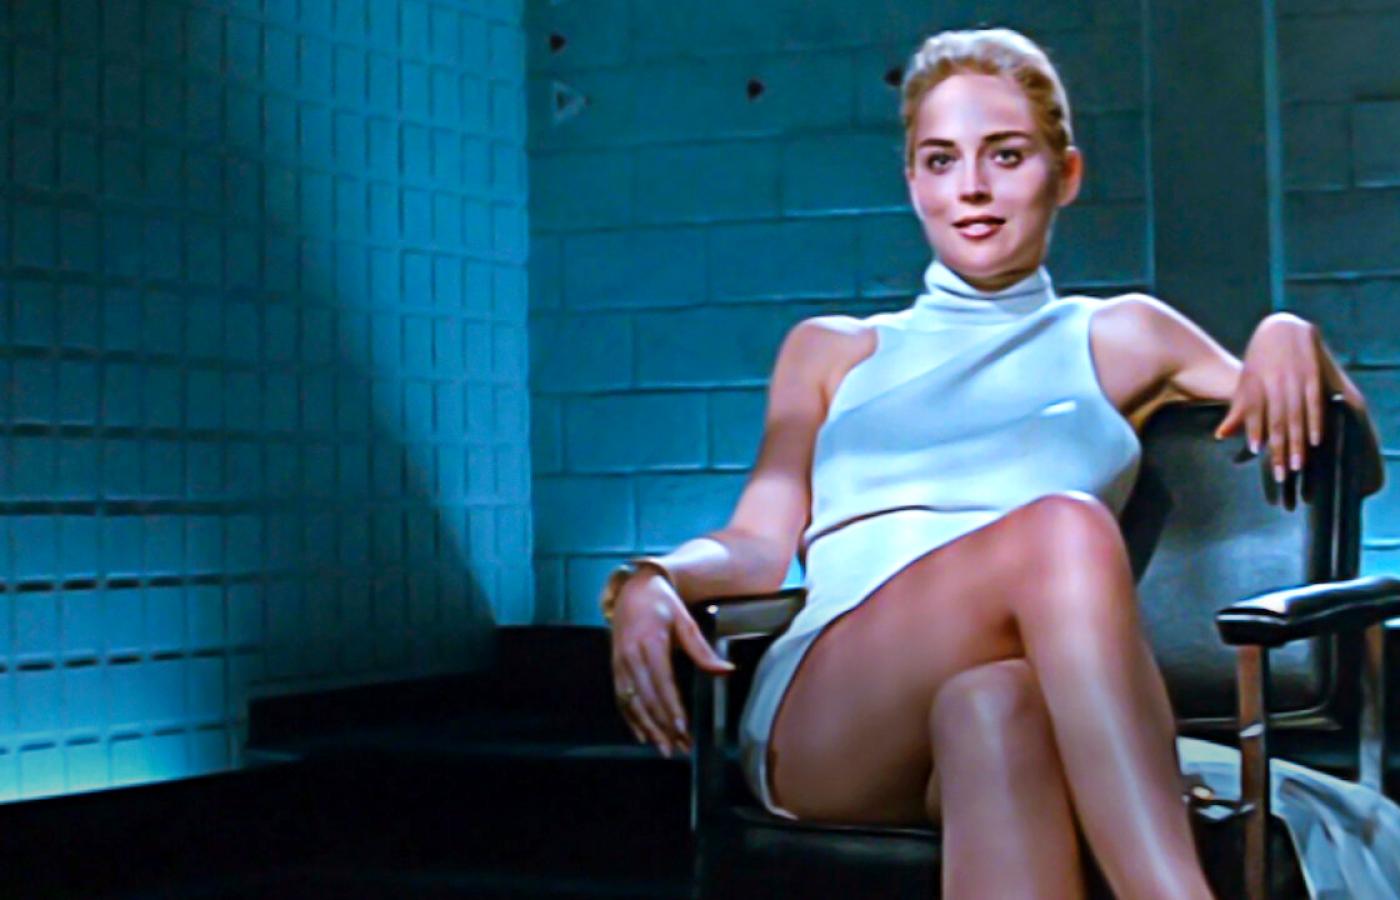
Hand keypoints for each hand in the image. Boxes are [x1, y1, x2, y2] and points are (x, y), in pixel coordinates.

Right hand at [609, 571, 735, 757]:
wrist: (632, 589)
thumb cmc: (662, 603)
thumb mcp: (685, 620)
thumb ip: (702, 649)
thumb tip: (727, 670)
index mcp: (650, 642)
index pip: (662, 683)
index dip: (672, 709)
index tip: (683, 730)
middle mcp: (631, 655)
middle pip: (648, 699)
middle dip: (663, 726)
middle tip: (679, 748)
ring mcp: (620, 663)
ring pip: (633, 703)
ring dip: (648, 728)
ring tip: (663, 748)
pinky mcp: (615, 667)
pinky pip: (621, 698)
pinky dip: (631, 719)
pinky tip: (642, 735)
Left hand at [1214, 314, 1326, 484]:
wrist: (1282, 328)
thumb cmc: (1259, 361)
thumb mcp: (1245, 382)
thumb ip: (1238, 410)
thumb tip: (1221, 436)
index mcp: (1254, 384)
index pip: (1255, 412)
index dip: (1256, 431)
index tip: (1257, 452)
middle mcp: (1274, 383)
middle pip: (1276, 420)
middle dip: (1279, 448)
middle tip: (1281, 474)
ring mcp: (1294, 379)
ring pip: (1296, 416)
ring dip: (1297, 442)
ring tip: (1296, 465)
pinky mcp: (1313, 376)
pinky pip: (1314, 403)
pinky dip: (1315, 422)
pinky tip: (1315, 441)